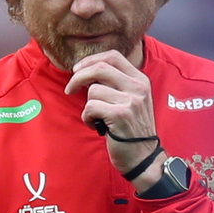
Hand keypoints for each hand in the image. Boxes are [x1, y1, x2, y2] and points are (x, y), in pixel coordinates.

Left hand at [64, 50, 158, 173]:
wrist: (143, 156)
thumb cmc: (132, 129)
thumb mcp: (133, 100)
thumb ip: (117, 84)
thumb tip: (87, 71)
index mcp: (141, 80)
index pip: (113, 56)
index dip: (91, 60)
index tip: (78, 70)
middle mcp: (138, 87)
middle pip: (100, 67)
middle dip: (78, 77)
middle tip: (70, 89)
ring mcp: (131, 100)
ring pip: (93, 90)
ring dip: (87, 106)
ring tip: (95, 117)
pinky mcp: (120, 114)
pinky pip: (91, 106)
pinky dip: (86, 117)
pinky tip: (94, 125)